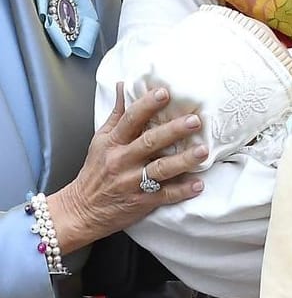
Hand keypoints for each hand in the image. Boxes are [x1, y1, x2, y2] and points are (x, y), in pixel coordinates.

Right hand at [47, 83, 207, 254]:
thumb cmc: (94, 172)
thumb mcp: (100, 141)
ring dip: (183, 161)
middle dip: (173, 131)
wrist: (81, 211)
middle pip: (149, 143)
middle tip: (195, 120)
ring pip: (160, 169)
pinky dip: (182, 191)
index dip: (147, 105)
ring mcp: (132, 183)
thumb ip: (116, 115)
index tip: (164, 92)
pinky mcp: (142, 202)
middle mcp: (122, 161)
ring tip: (203, 152)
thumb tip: (122, 86)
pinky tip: (198, 185)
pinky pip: (164, 195)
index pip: (130, 120)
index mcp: (113, 144)